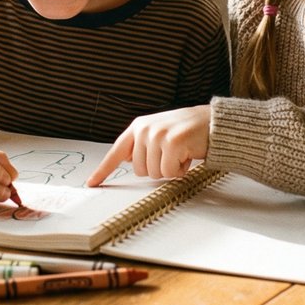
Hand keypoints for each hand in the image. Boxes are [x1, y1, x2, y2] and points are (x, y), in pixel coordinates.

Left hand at [85, 105, 210, 185]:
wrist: (212, 122)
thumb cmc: (187, 129)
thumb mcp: (158, 132)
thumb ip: (140, 145)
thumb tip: (125, 159)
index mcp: (138, 126)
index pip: (116, 152)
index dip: (103, 170)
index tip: (92, 183)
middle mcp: (145, 129)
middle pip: (138, 171)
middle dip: (157, 168)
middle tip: (171, 154)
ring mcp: (157, 136)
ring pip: (154, 174)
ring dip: (170, 169)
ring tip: (180, 152)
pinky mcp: (172, 143)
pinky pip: (169, 173)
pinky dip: (180, 170)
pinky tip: (187, 155)